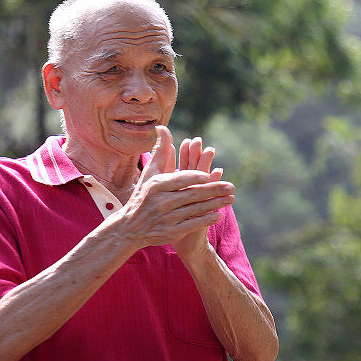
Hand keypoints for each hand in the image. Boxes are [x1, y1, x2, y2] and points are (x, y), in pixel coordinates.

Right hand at [113, 126, 233, 250]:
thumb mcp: (149, 173)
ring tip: (231, 199)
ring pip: (195, 209)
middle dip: (214, 190)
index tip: (210, 174)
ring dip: (215, 204)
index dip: (195, 176)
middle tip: (231, 186)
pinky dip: (205, 220)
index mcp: (157, 185)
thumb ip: (160, 151)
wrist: (130, 228)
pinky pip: (191, 224)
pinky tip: (218, 215)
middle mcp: (161, 202)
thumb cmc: (143, 195)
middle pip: (192, 194)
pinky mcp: (171, 232)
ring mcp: (166, 218)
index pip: (180, 179)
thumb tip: (162, 127)